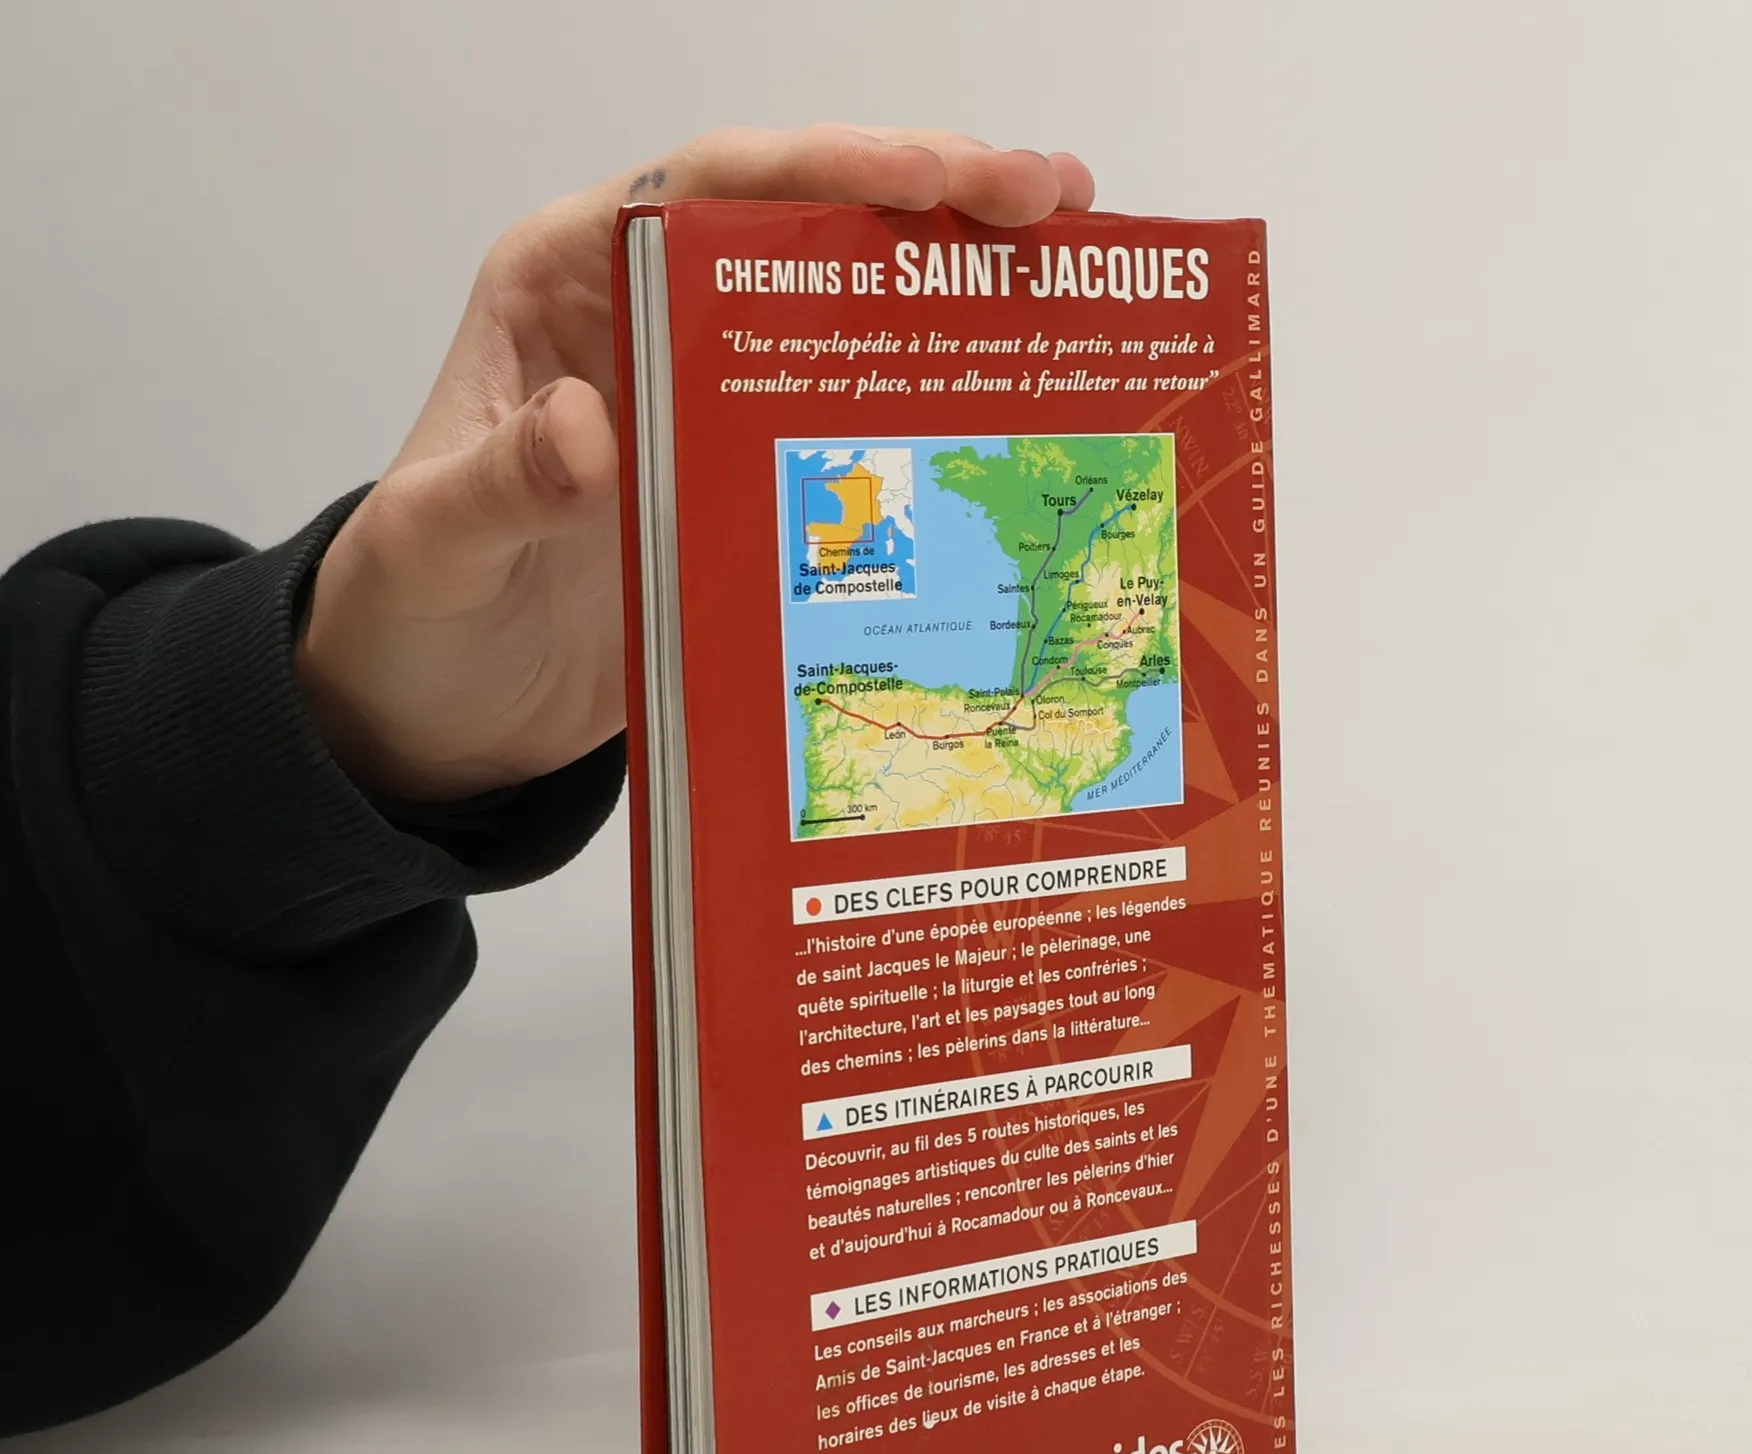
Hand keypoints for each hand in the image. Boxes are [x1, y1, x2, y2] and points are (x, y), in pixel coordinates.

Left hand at [297, 126, 1096, 802]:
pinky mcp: (749, 484)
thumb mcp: (434, 549)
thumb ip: (500, 486)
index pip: (702, 194)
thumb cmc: (410, 613)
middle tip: (1050, 199)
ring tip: (1070, 265)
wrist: (433, 713)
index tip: (925, 176)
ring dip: (954, 283)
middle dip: (928, 198)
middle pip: (801, 228)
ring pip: (846, 311)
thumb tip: (592, 425)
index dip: (820, 170)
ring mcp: (710, 402)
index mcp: (567, 288)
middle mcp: (650, 321)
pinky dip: (935, 403)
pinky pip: (854, 424)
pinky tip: (1019, 399)